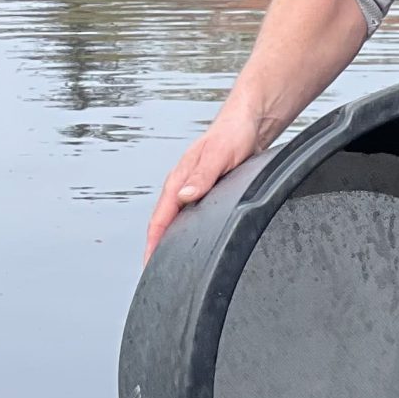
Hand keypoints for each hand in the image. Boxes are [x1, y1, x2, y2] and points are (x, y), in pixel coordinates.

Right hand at [146, 104, 266, 258]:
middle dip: (158, 249)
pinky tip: (192, 242)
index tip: (149, 265)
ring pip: (177, 221)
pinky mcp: (208, 191)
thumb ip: (203, 176)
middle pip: (165, 224)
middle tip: (158, 275)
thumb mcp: (219, 155)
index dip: (154, 244)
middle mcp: (183, 187)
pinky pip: (192, 216)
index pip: (160, 218)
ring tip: (171, 265)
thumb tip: (184, 196)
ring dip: (171, 241)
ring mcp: (194, 190)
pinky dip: (187, 231)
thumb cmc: (233, 134)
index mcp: (179, 180)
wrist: (249, 122)